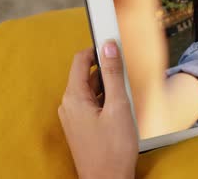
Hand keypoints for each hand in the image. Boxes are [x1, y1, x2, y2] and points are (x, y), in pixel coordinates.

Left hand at [58, 40, 137, 178]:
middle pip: (87, 75)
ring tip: (127, 98)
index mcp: (74, 97)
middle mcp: (69, 105)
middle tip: (127, 76)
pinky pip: (93, 105)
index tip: (114, 46)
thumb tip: (109, 48)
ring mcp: (74, 117)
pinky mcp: (82, 127)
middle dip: (108, 71)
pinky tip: (122, 111)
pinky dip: (107, 102)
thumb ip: (113, 75)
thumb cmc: (113, 150)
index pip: (81, 60)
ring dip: (109, 88)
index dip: (98, 50)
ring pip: (92, 90)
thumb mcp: (119, 107)